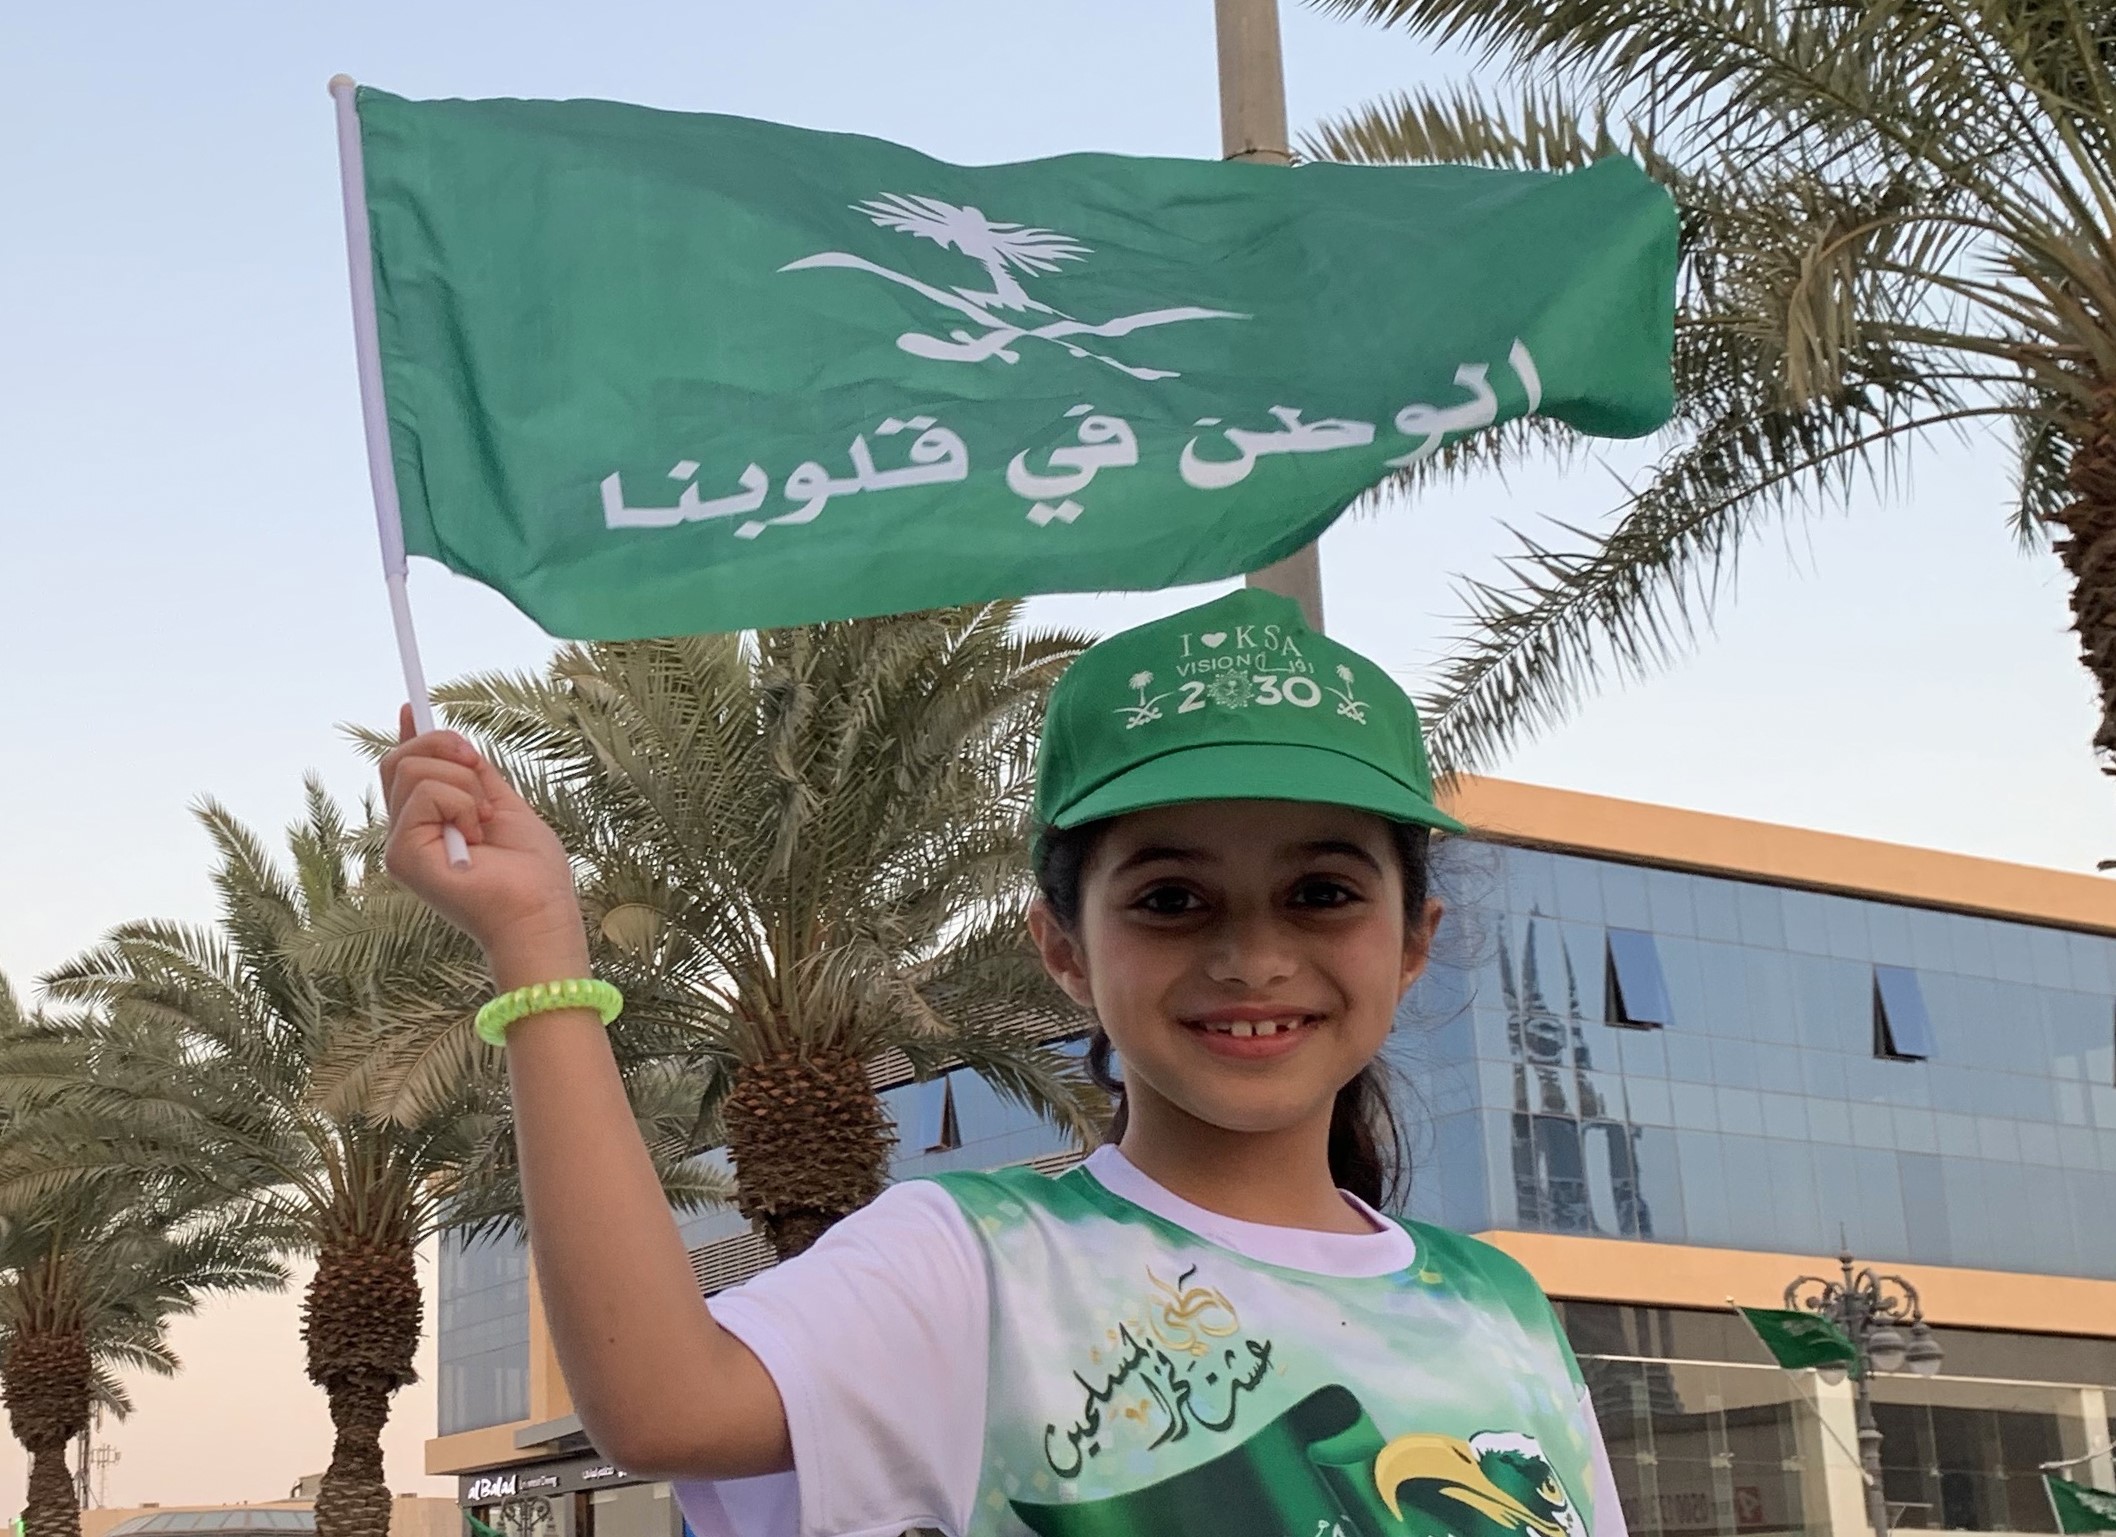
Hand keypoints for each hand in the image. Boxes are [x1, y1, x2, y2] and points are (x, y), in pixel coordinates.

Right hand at [379, 705, 586, 976]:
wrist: (540, 912)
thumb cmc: (531, 872)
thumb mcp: (504, 806)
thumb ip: (475, 776)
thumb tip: (452, 740)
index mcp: (432, 823)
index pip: (406, 770)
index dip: (410, 736)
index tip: (412, 704)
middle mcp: (408, 833)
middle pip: (400, 759)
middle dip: (445, 746)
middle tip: (480, 772)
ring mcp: (401, 845)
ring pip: (412, 768)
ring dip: (465, 785)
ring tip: (484, 824)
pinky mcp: (402, 855)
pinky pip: (425, 792)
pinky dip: (462, 803)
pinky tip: (476, 837)